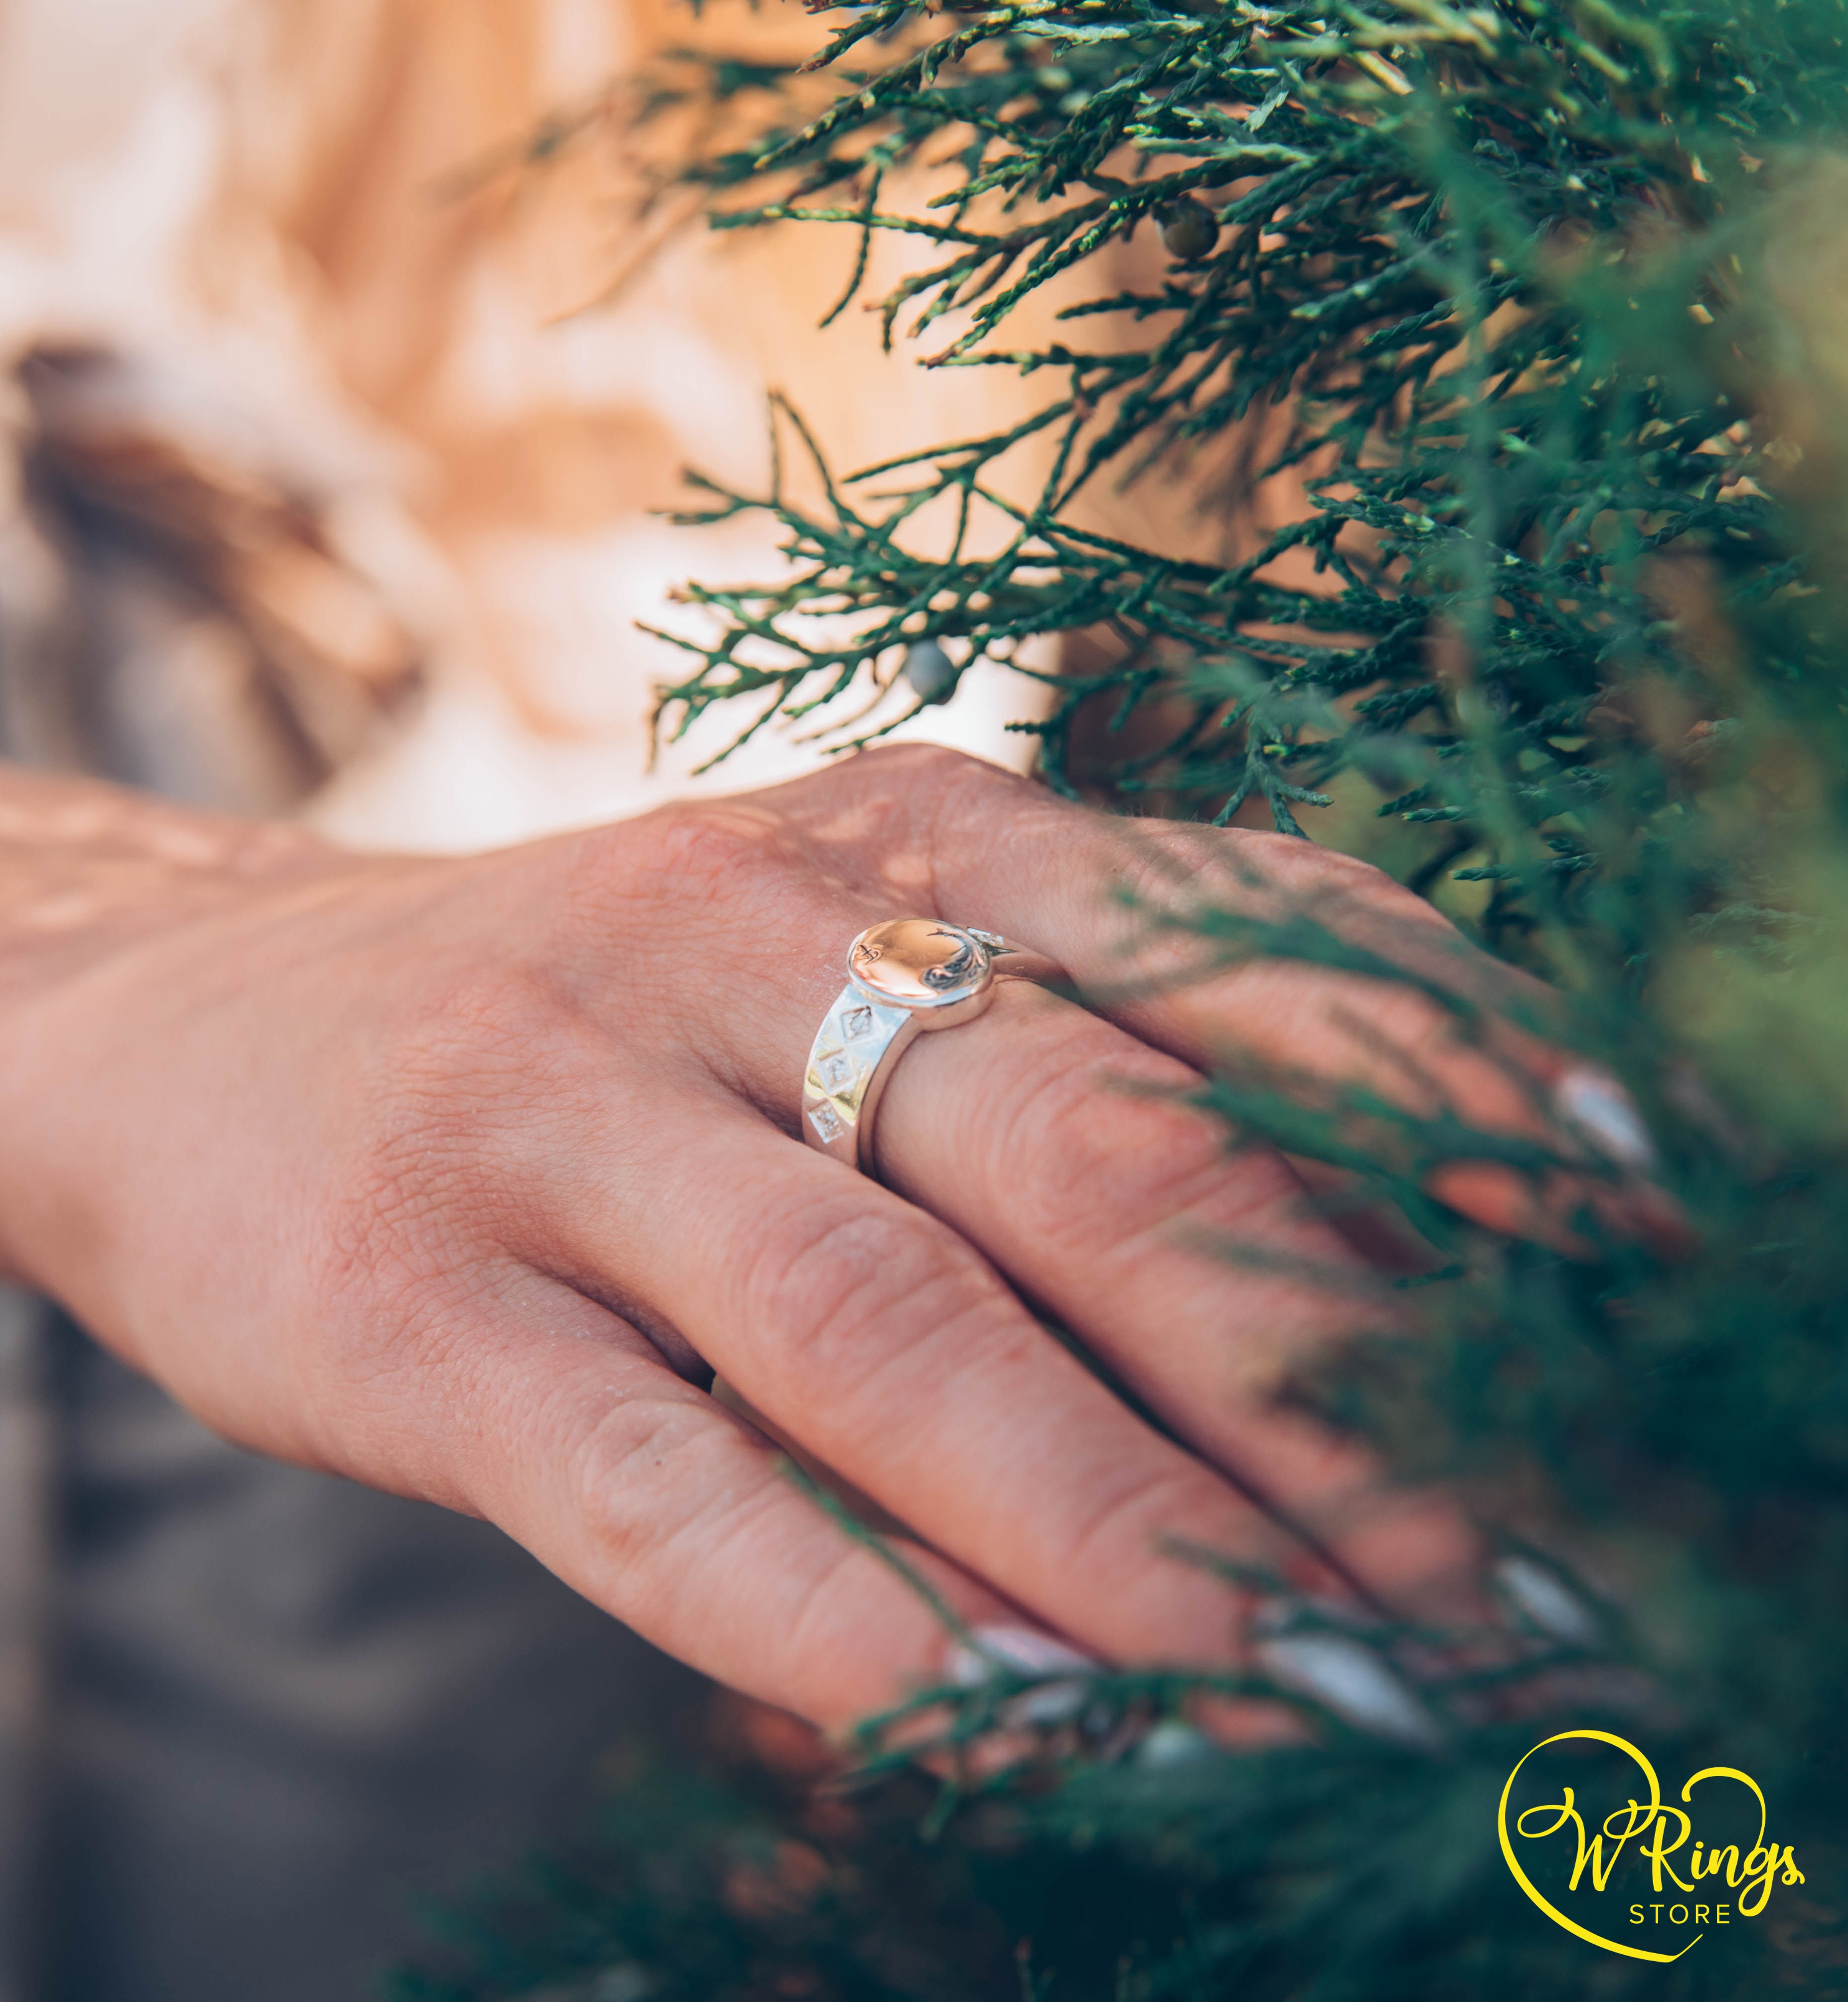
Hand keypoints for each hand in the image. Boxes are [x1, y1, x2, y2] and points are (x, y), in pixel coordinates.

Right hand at [0, 749, 1631, 1728]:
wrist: (202, 1016)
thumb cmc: (607, 1022)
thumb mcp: (837, 965)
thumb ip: (1065, 1069)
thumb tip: (1367, 1260)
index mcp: (901, 831)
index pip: (1239, 943)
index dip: (1461, 1101)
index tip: (1633, 1257)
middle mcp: (748, 936)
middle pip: (1099, 1159)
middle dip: (1337, 1386)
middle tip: (1514, 1575)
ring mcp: (562, 1109)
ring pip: (891, 1332)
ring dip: (1128, 1535)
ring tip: (1325, 1702)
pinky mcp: (403, 1294)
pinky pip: (658, 1484)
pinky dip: (852, 1619)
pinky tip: (1016, 1733)